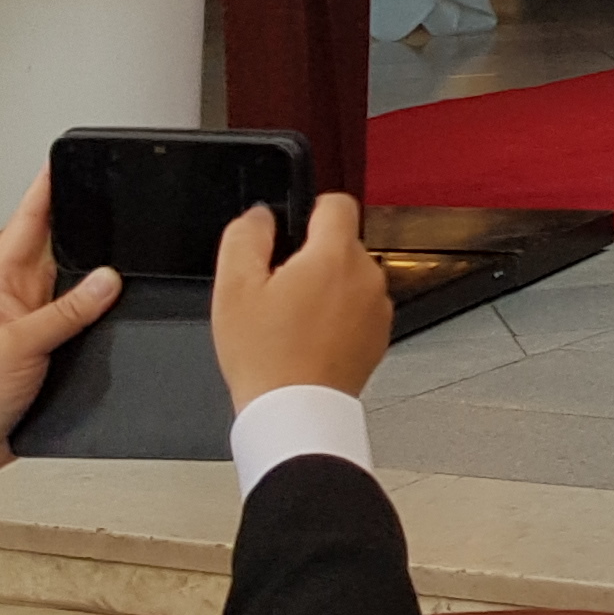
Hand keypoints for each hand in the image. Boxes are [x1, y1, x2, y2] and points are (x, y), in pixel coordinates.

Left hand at [0, 169, 121, 501]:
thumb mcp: (17, 346)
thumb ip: (65, 311)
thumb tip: (108, 277)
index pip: (28, 221)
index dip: (47, 188)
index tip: (67, 158)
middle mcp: (19, 296)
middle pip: (59, 248)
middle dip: (87, 223)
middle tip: (120, 192)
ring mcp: (35, 323)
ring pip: (77, 285)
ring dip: (100, 274)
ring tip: (134, 246)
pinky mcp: (49, 350)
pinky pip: (84, 320)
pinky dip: (103, 312)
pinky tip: (125, 305)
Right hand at [209, 195, 391, 410]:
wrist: (295, 411)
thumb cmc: (266, 357)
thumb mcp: (234, 289)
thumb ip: (245, 237)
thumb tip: (261, 215)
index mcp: (334, 255)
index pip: (337, 203)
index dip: (309, 210)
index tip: (291, 232)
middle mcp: (366, 274)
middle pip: (341, 243)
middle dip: (311, 258)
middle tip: (278, 292)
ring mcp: (377, 306)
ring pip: (349, 277)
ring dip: (326, 288)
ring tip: (291, 322)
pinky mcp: (379, 334)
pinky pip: (357, 308)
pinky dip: (338, 316)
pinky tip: (309, 340)